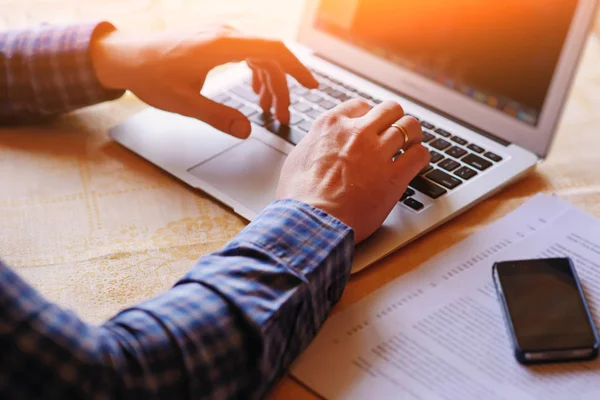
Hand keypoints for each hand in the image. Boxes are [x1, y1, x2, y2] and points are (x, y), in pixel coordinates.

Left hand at [91, 24, 317, 137]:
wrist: (124, 57)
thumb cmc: (150, 76)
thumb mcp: (185, 103)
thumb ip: (219, 117)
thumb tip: (248, 130)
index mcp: (221, 45)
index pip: (273, 50)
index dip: (296, 68)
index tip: (311, 86)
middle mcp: (225, 34)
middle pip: (270, 56)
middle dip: (282, 86)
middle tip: (283, 114)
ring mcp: (220, 34)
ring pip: (259, 54)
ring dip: (268, 81)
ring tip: (268, 108)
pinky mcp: (213, 40)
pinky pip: (246, 52)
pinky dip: (256, 71)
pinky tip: (254, 90)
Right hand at [276, 99, 429, 242]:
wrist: (310, 221)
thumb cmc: (298, 197)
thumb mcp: (297, 158)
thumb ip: (314, 145)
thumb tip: (318, 145)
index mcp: (331, 125)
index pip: (360, 105)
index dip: (368, 116)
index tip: (370, 126)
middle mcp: (357, 132)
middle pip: (390, 109)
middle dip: (394, 119)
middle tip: (395, 132)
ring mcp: (377, 152)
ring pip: (410, 126)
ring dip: (413, 135)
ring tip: (413, 144)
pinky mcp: (394, 176)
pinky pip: (420, 154)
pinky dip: (421, 156)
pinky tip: (416, 163)